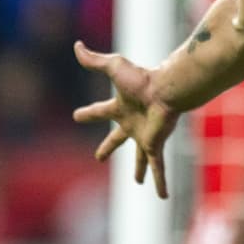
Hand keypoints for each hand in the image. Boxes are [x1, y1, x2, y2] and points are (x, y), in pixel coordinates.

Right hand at [72, 41, 180, 198]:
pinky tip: (163, 198)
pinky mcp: (154, 145)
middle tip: (100, 157)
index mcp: (121, 107)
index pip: (100, 110)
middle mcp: (132, 123)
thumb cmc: (141, 78)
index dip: (88, 113)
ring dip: (138, 169)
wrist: (167, 90)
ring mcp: (144, 136)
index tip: (77, 116)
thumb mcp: (114, 67)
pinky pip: (157, 168)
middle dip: (108, 146)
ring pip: (139, 158)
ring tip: (137, 181)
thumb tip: (76, 45)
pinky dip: (160, 182)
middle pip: (117, 138)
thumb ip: (94, 59)